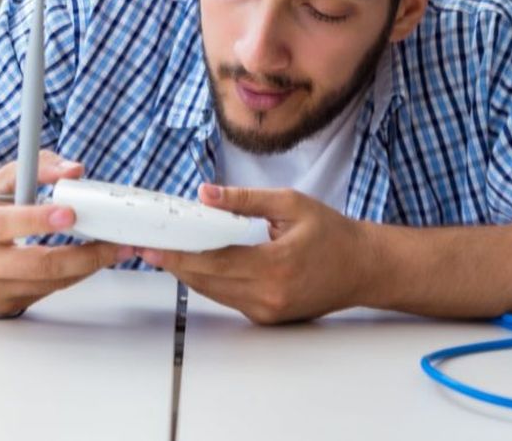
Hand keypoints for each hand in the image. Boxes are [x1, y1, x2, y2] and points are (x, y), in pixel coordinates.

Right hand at [0, 150, 134, 313]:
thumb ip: (37, 168)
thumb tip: (74, 171)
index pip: (5, 225)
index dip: (38, 220)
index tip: (70, 213)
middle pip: (38, 265)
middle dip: (84, 255)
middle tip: (114, 242)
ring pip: (49, 284)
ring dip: (87, 267)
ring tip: (113, 249)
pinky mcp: (4, 306)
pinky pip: (47, 294)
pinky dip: (72, 277)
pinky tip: (87, 261)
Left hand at [138, 185, 374, 323]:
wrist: (362, 268)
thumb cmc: (332, 233)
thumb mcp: (291, 204)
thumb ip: (245, 200)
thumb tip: (206, 194)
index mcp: (276, 265)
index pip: (214, 262)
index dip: (179, 255)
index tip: (153, 247)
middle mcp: (269, 295)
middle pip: (207, 281)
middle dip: (176, 263)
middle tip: (149, 246)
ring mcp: (268, 311)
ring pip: (214, 293)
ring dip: (189, 273)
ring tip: (167, 251)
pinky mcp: (267, 318)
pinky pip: (228, 298)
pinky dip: (211, 281)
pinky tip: (199, 263)